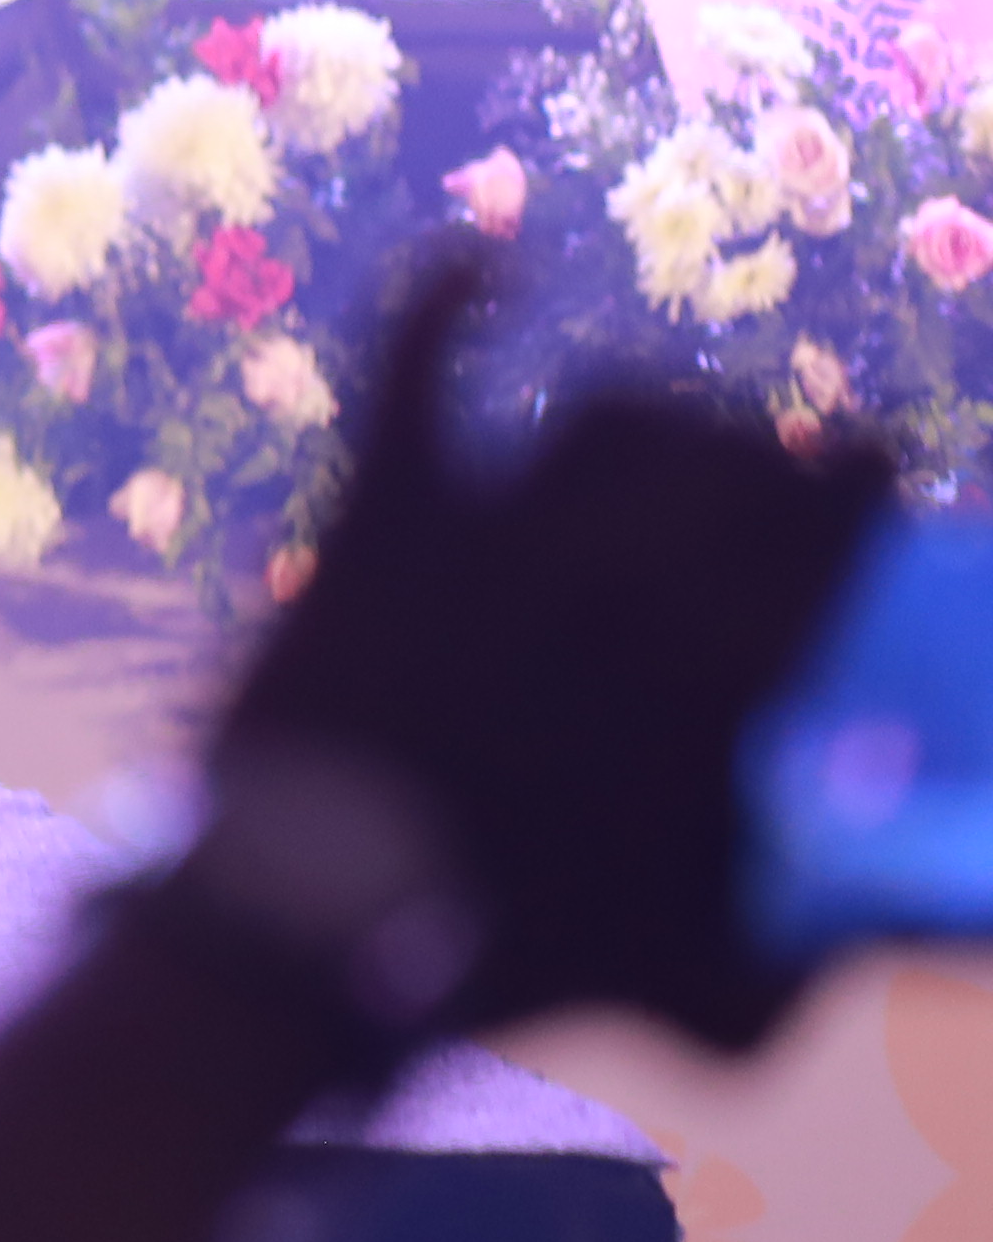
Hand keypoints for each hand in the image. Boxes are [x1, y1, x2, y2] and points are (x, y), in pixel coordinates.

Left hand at [220, 251, 892, 1052]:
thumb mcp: (716, 986)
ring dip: (655, 414)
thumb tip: (950, 922)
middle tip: (759, 482)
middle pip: (734, 449)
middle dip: (764, 456)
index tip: (856, 479)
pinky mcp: (379, 512)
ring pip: (610, 408)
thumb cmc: (524, 964)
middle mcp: (624, 568)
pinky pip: (416, 362)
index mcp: (727, 659)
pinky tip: (481, 255)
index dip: (853, 478)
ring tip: (667, 439)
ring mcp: (495, 528)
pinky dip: (448, 293)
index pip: (836, 504)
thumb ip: (842, 942)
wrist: (313, 932)